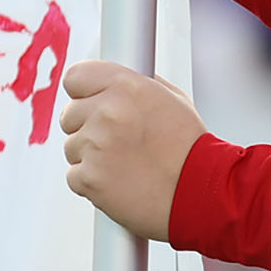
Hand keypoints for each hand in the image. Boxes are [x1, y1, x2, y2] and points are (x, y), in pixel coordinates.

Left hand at [60, 60, 205, 240]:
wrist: (201, 193)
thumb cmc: (193, 151)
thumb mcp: (174, 101)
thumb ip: (140, 86)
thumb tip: (117, 80)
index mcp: (127, 87)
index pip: (75, 77)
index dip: (84, 92)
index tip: (90, 101)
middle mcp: (108, 113)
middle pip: (69, 114)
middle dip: (88, 127)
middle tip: (117, 141)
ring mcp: (95, 146)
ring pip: (72, 147)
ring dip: (91, 156)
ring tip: (125, 165)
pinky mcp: (89, 178)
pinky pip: (74, 175)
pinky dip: (92, 181)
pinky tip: (120, 182)